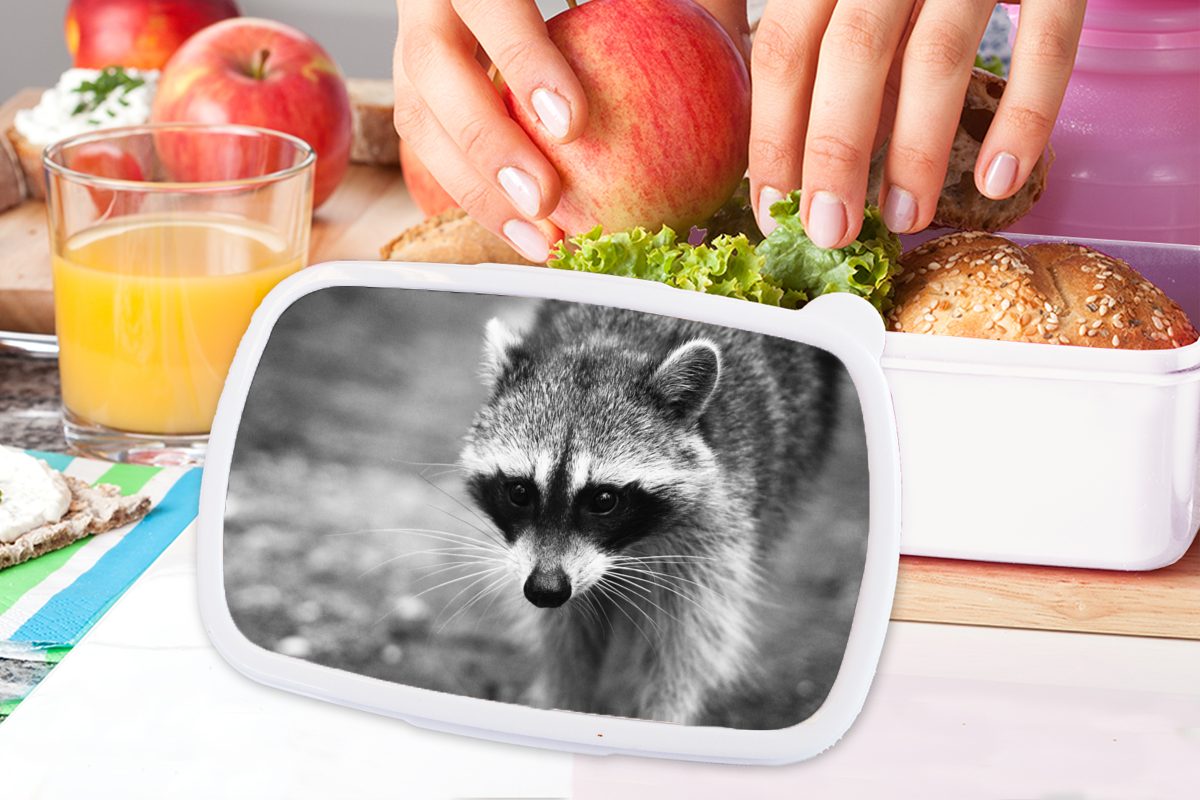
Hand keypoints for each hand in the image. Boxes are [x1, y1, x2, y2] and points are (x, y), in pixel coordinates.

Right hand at [393, 0, 748, 261]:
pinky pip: (433, 146)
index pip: (488, 1)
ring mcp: (415, 43)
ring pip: (421, 119)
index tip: (574, 122)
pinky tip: (529, 237)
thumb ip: (676, 4)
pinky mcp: (420, 87)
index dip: (524, 64)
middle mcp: (433, 0)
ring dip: (477, 190)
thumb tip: (735, 60)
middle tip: (545, 199)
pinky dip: (477, 196)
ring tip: (540, 240)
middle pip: (433, 72)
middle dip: (485, 144)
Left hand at [748, 0, 1085, 246]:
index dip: (773, 133)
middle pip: (853, 54)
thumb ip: (782, 28)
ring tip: (906, 219)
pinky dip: (1024, 118)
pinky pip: (1047, 40)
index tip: (774, 207)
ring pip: (938, 55)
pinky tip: (998, 182)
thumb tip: (758, 132)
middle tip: (832, 232)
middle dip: (836, 153)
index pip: (784, 47)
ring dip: (918, 151)